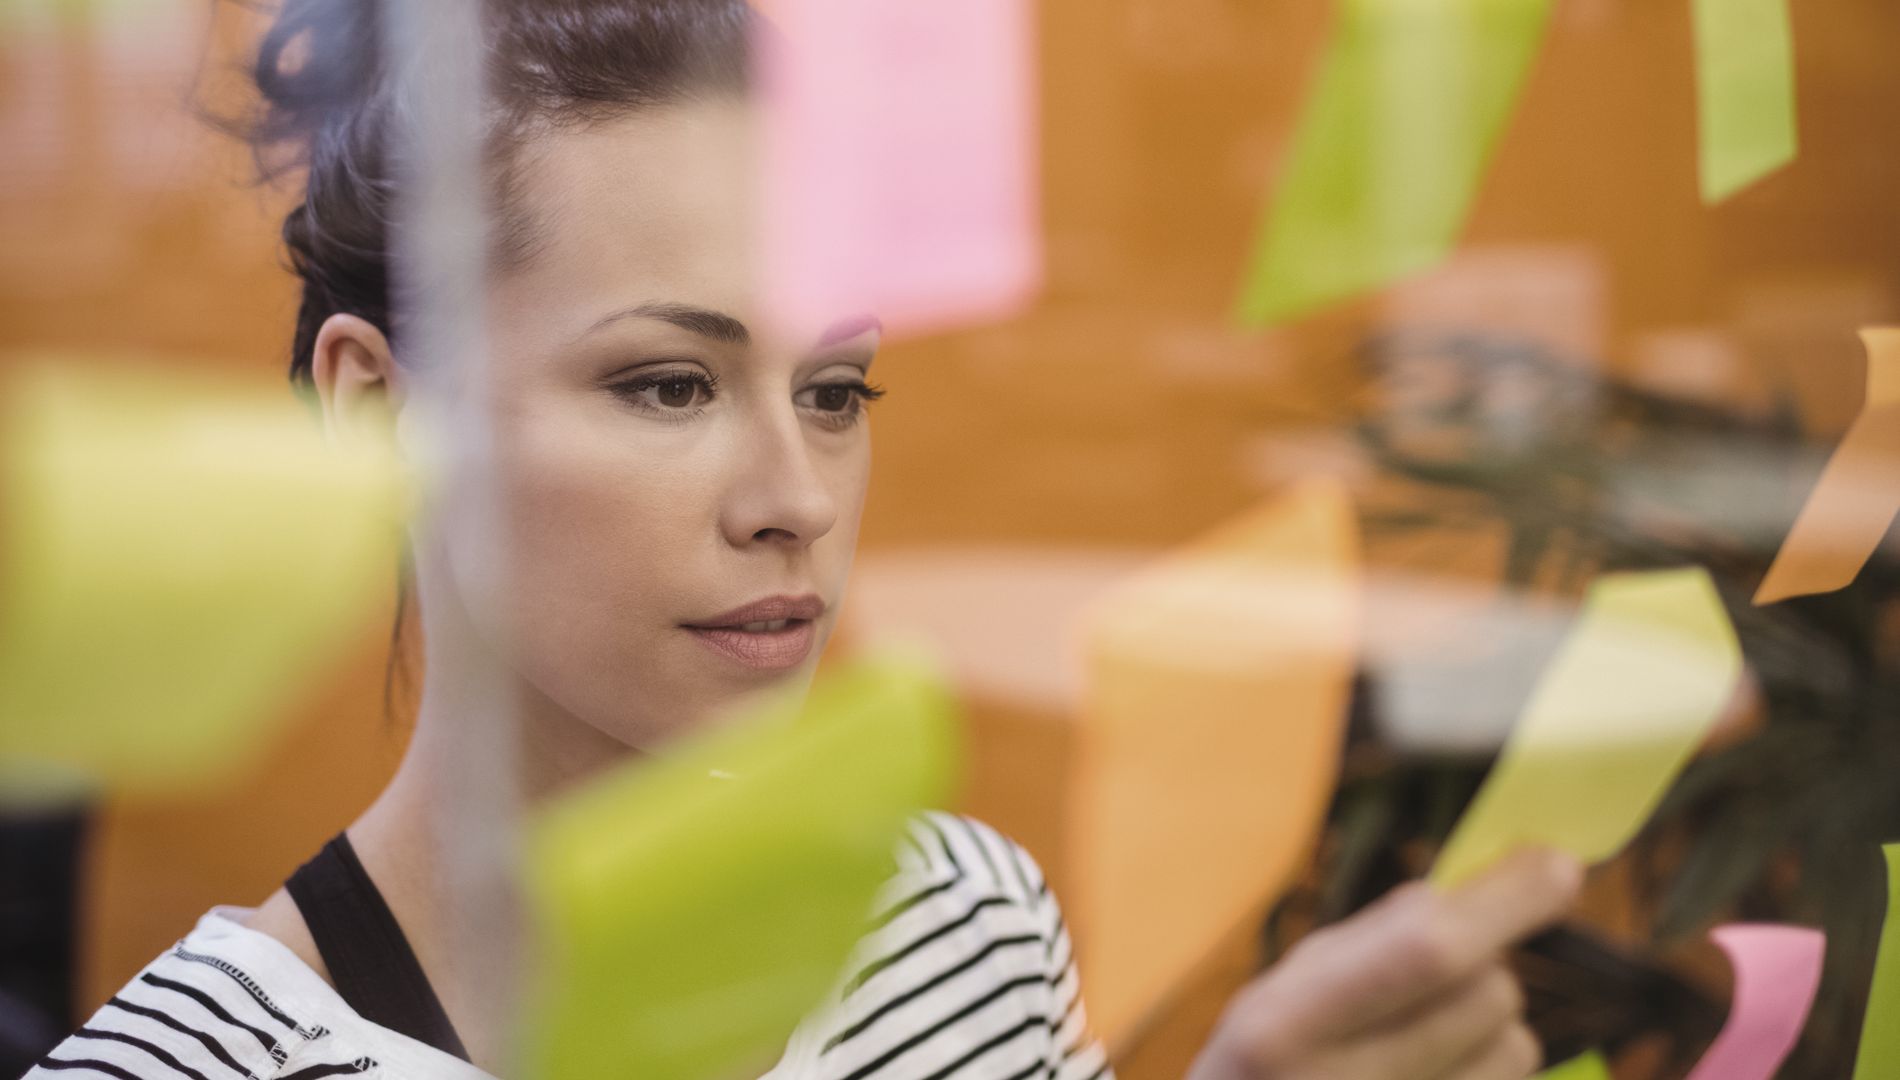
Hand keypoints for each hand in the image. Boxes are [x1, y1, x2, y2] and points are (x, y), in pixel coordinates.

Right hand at [1188, 849, 1583, 1079]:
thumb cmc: (1267, 1059)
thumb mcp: (1282, 988)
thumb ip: (1371, 941)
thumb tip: (1487, 889)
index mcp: (1283, 1026)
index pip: (1425, 952)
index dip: (1504, 903)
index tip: (1559, 864)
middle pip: (1488, 993)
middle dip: (1487, 959)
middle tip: (1438, 965)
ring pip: (1517, 1046)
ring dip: (1490, 1022)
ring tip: (1423, 1033)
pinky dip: (1487, 1065)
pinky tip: (1433, 1074)